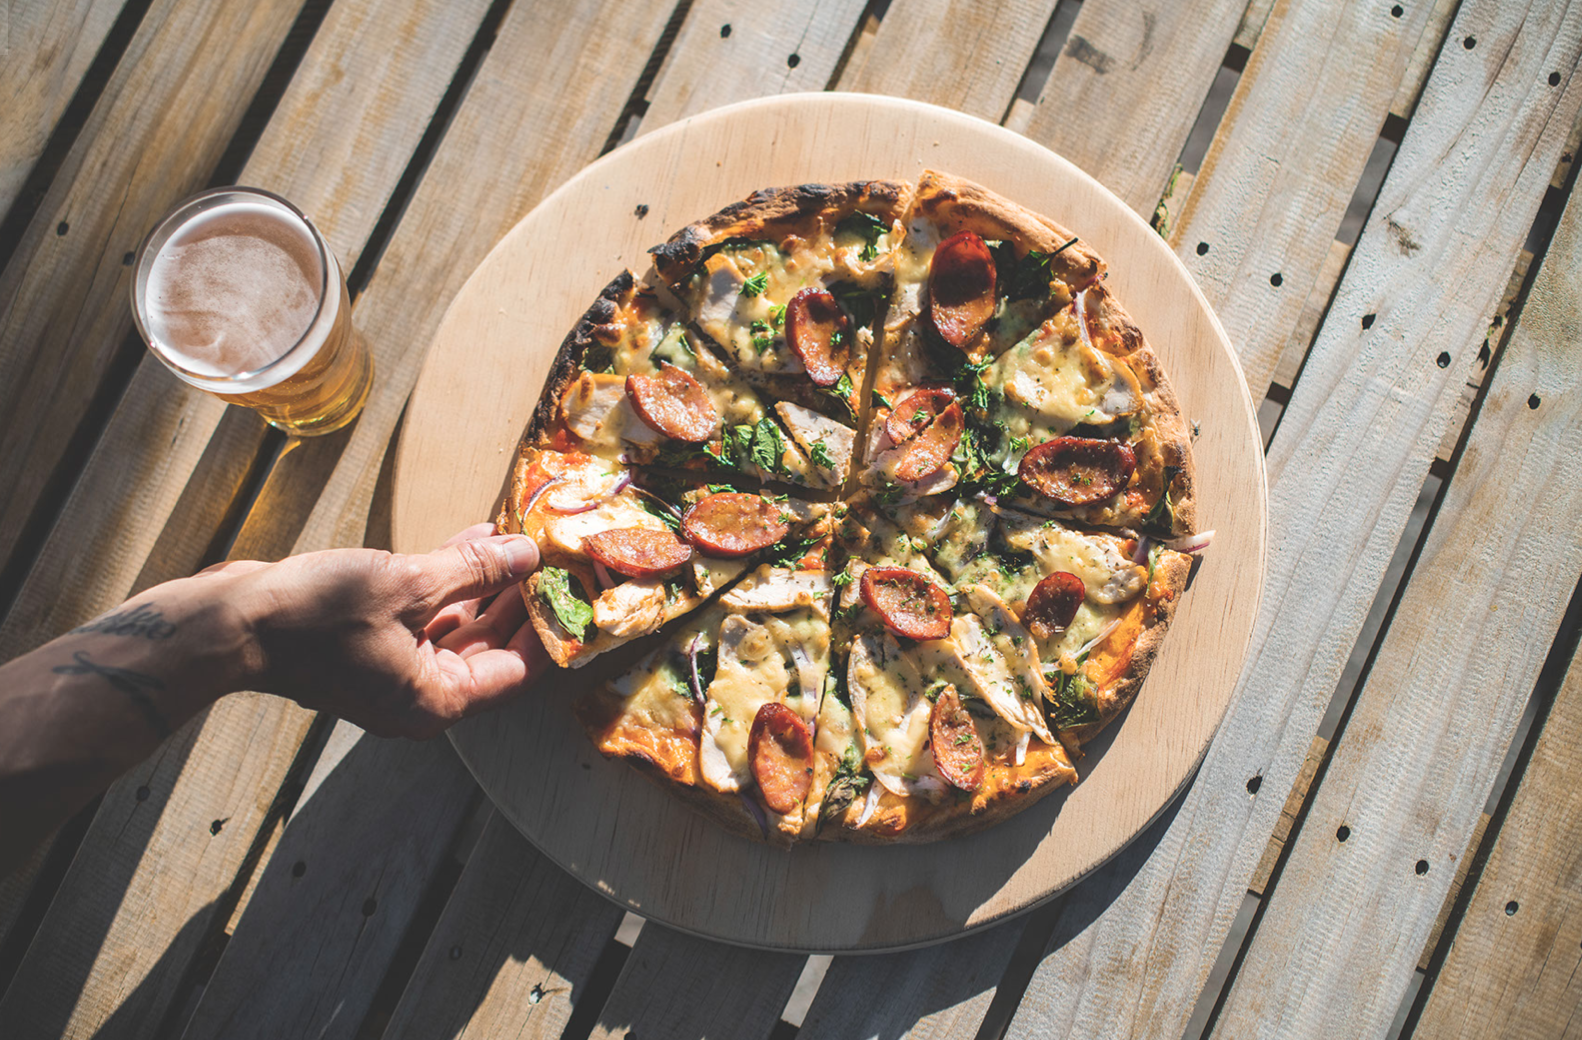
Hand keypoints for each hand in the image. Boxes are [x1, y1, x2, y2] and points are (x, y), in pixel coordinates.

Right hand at [226, 525, 548, 737]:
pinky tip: (475, 539)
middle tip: (554, 558)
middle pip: (491, 648)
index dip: (548, 627)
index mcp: (437, 700)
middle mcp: (420, 696)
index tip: (574, 589)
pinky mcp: (371, 646)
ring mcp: (394, 673)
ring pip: (459, 627)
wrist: (229, 625)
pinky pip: (425, 616)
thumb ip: (475, 570)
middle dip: (520, 599)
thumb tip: (526, 554)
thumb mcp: (408, 582)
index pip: (517, 670)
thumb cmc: (314, 614)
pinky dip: (449, 583)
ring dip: (487, 583)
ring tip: (519, 537)